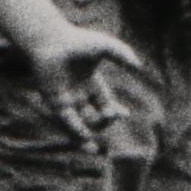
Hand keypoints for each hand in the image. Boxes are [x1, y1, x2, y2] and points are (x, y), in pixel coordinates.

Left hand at [26, 22, 148, 140]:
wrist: (51, 41)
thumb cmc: (76, 40)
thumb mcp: (104, 46)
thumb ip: (122, 54)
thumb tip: (139, 66)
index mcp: (91, 82)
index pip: (106, 104)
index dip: (116, 113)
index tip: (125, 114)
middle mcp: (79, 94)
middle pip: (94, 116)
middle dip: (105, 122)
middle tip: (111, 116)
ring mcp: (67, 99)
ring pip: (80, 124)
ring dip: (88, 137)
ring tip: (96, 149)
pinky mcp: (55, 102)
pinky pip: (67, 121)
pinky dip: (76, 130)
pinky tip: (85, 136)